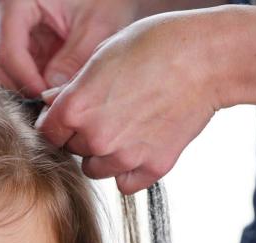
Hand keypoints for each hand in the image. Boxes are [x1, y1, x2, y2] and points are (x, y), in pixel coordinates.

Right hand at [0, 0, 145, 97]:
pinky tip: (46, 93)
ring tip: (48, 100)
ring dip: (19, 90)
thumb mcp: (96, 25)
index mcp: (16, 2)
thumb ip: (75, 59)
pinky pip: (7, 71)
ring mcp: (1, 28)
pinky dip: (24, 85)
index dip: (28, 82)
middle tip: (47, 107)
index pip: (8, 53)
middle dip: (18, 90)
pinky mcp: (11, 41)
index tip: (49, 101)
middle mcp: (0, 14)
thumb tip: (51, 94)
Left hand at [36, 10, 225, 193]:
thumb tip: (50, 102)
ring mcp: (125, 157)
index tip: (71, 116)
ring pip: (96, 170)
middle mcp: (96, 138)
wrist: (207, 59)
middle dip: (83, 136)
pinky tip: (142, 145)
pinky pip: (126, 184)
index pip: (48, 132)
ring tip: (127, 127)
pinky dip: (130, 171)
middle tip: (109, 113)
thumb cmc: (156, 45)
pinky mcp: (152, 168)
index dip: (58, 123)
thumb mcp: (103, 55)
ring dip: (104, 156)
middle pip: (72, 151)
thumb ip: (72, 87)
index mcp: (76, 108)